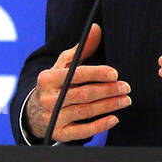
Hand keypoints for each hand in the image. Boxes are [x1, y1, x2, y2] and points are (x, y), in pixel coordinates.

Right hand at [27, 23, 132, 141]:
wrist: (36, 111)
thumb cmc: (56, 83)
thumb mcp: (64, 65)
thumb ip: (81, 48)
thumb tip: (96, 28)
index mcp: (47, 78)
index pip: (76, 75)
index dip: (97, 74)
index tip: (115, 74)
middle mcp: (48, 98)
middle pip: (83, 94)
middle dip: (108, 90)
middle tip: (126, 88)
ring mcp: (53, 117)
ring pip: (85, 111)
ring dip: (108, 106)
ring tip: (125, 100)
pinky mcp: (59, 133)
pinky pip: (82, 131)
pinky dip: (99, 126)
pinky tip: (114, 119)